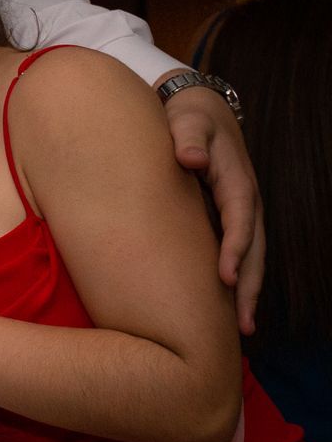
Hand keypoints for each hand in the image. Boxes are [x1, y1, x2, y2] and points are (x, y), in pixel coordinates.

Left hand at [163, 85, 263, 333]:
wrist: (200, 111)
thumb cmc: (187, 118)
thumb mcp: (186, 120)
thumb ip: (187, 137)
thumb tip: (189, 158)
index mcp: (236, 181)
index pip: (240, 221)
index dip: (235, 250)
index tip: (226, 279)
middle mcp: (245, 201)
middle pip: (255, 250)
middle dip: (250, 288)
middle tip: (243, 326)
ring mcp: (240, 212)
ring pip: (252, 257)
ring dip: (248, 292)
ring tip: (243, 330)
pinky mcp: (229, 218)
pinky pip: (239, 253)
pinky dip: (238, 279)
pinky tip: (228, 309)